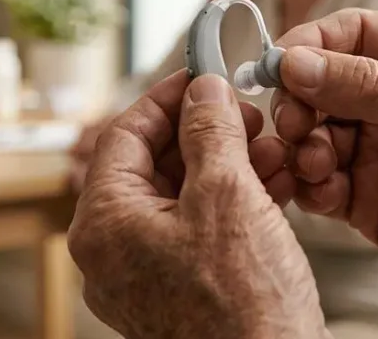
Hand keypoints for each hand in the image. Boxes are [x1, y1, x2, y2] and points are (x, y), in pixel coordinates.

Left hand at [68, 70, 324, 338]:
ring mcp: (144, 277)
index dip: (166, 98)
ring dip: (229, 167)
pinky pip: (198, 233)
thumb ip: (211, 132)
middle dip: (207, 134)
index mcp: (102, 223)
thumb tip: (204, 90)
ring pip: (181, 199)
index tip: (201, 74)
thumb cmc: (244, 303)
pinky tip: (276, 186)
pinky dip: (233, 206)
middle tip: (247, 114)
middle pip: (153, 166)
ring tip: (273, 149)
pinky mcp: (179, 295)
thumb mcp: (229, 195)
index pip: (123, 136)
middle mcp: (112, 252)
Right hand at [268, 8, 377, 337]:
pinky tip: (323, 193)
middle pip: (318, 84)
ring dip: (302, 147)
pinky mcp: (368, 199)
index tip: (276, 66)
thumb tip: (296, 63)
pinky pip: (319, 184)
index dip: (308, 47)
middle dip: (299, 102)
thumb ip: (369, 86)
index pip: (349, 34)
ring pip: (313, 135)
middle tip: (295, 124)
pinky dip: (309, 187)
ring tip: (317, 164)